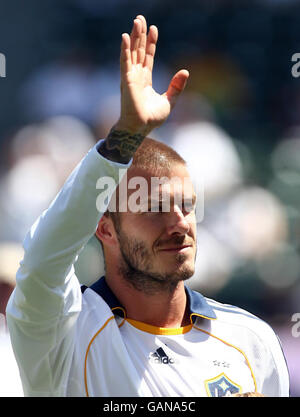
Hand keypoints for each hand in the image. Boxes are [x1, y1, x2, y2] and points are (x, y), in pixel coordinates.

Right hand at [116, 15, 188, 134]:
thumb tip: (185, 71)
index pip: (147, 57)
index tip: (153, 29)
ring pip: (132, 52)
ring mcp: (130, 77)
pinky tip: (125, 37)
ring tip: (136, 21)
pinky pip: (125, 62)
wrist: (141, 128)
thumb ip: (176, 86)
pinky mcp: (126, 80)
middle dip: (140, 34)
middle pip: (138, 51)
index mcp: (145, 80)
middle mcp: (136, 76)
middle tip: (140, 18)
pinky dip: (125, 49)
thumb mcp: (169, 100)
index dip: (150, 43)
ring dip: (133, 37)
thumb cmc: (151, 118)